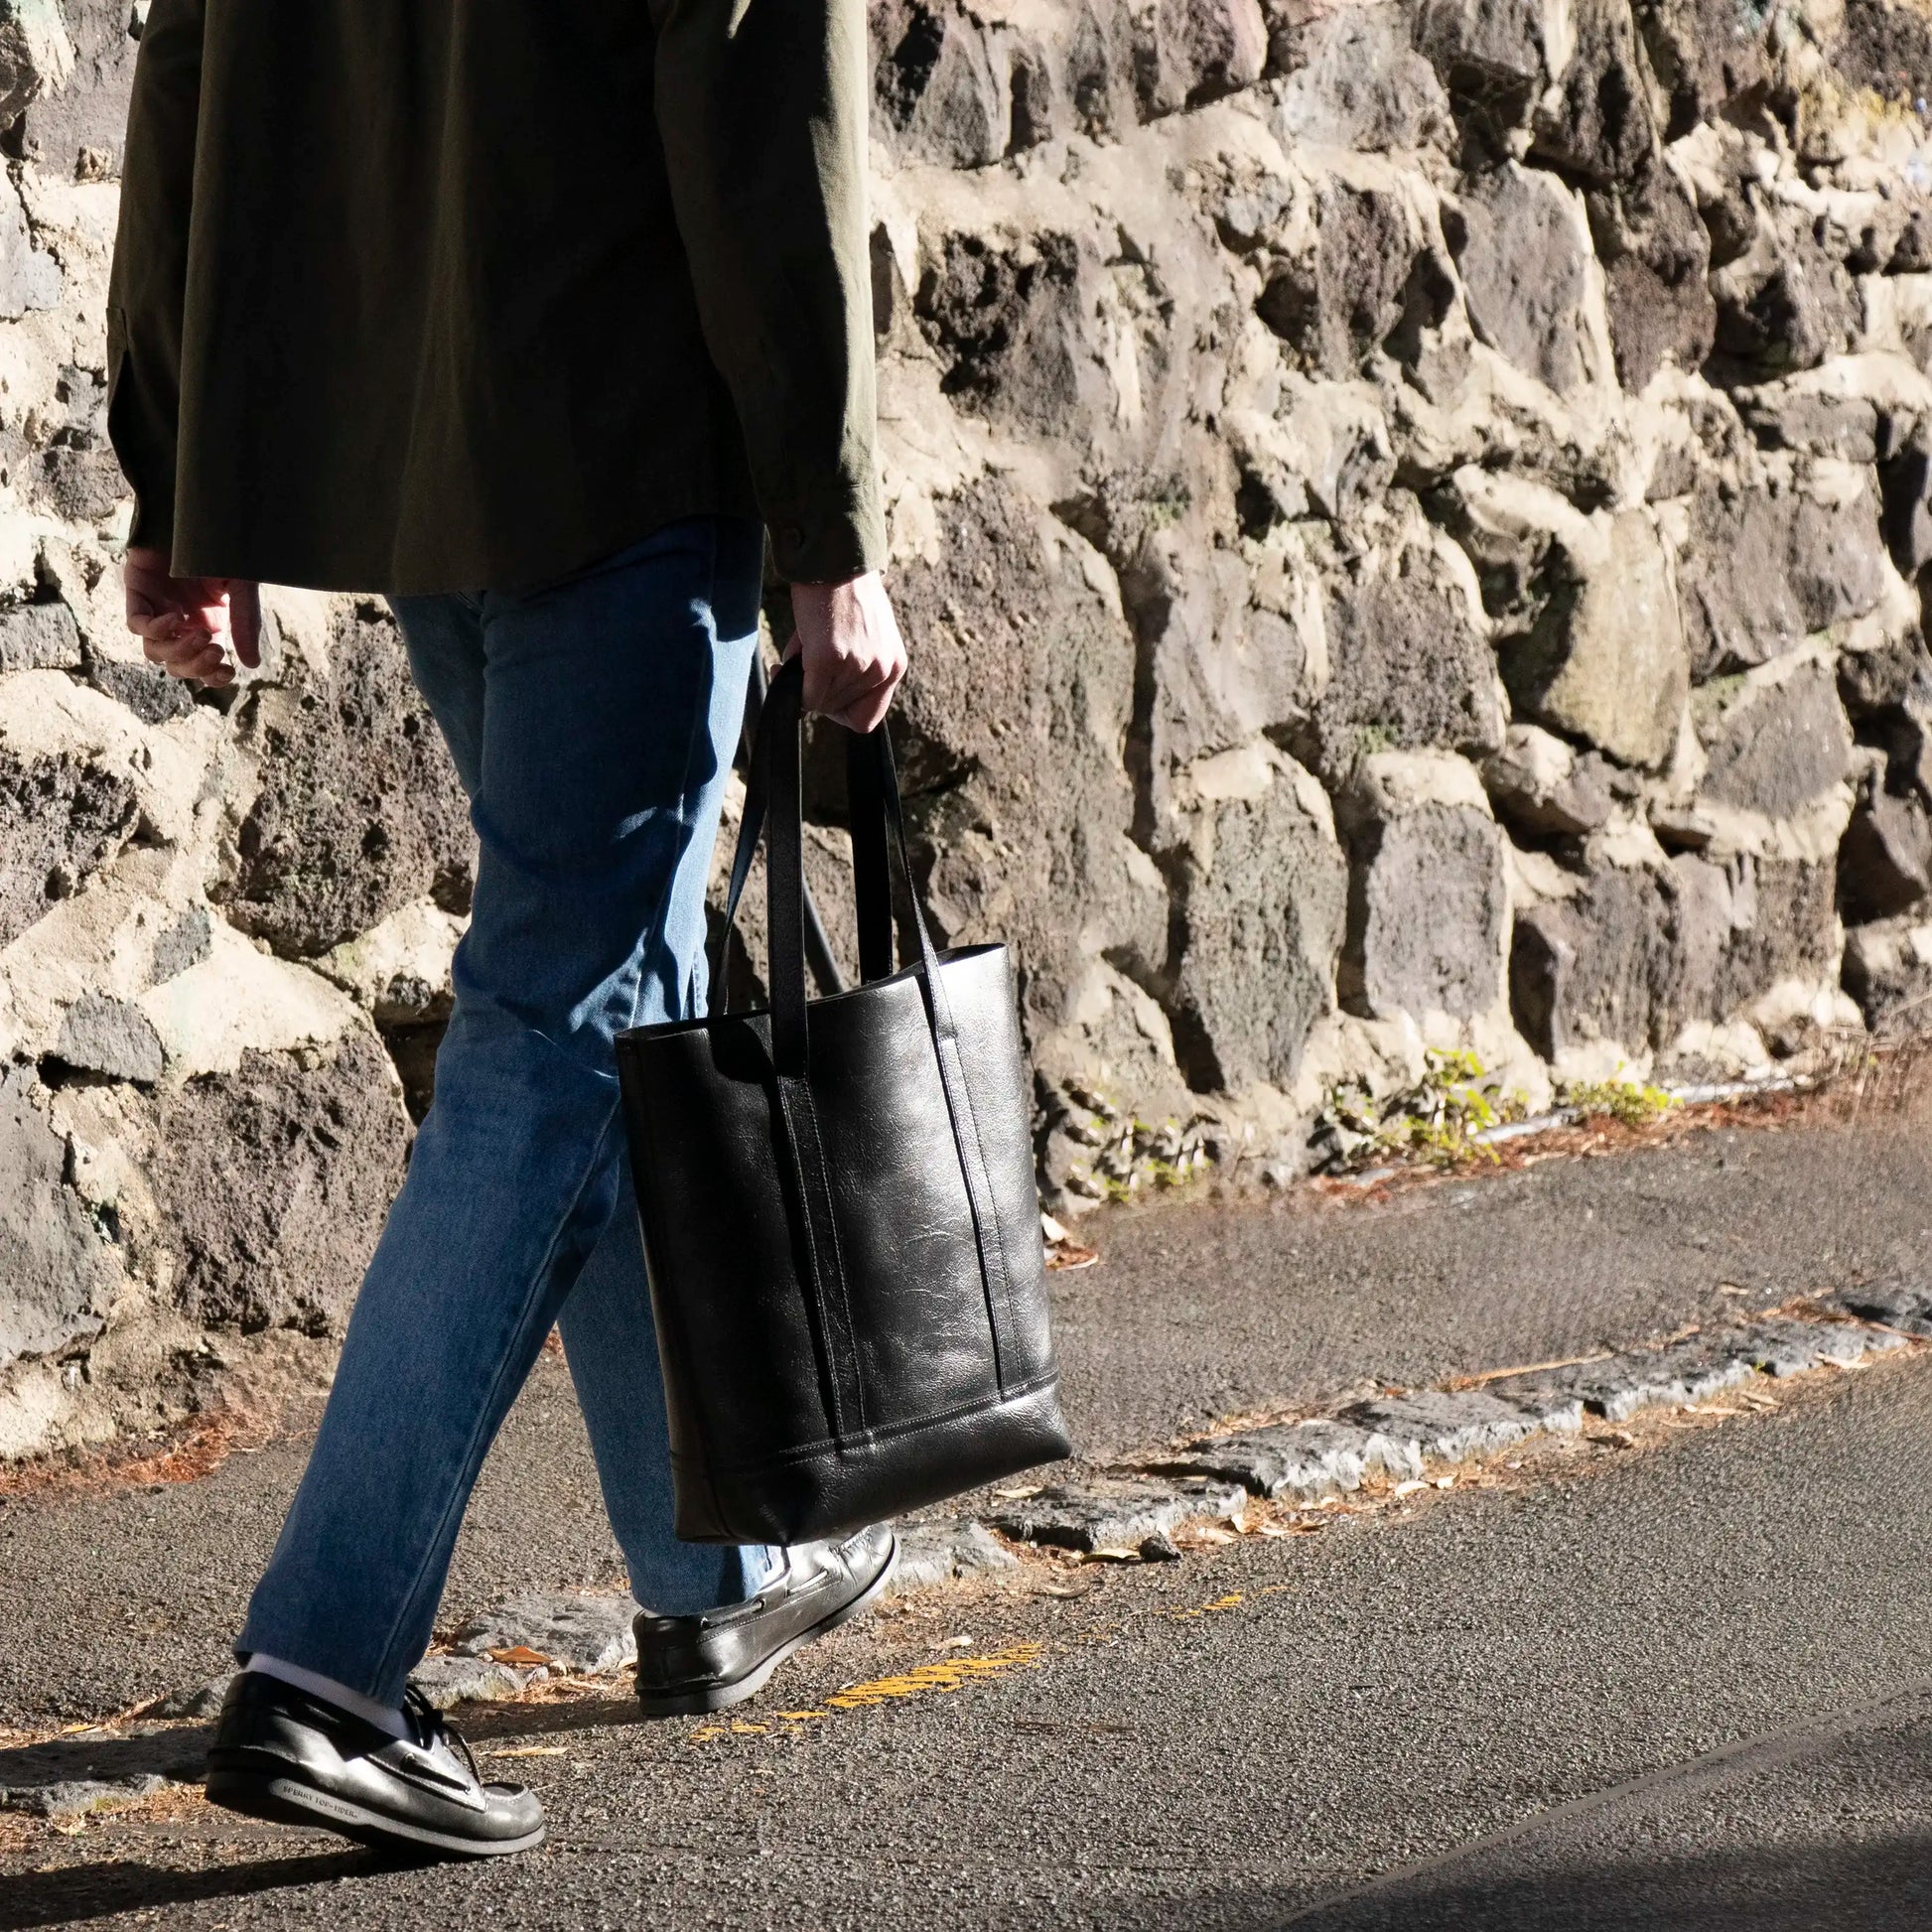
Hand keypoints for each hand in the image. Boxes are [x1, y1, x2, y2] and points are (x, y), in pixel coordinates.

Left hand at [123, 546, 260, 688]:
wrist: (198, 513)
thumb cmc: (223, 548)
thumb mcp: (242, 589)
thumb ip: (246, 624)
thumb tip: (251, 665)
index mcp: (206, 624)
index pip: (202, 665)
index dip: (211, 675)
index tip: (227, 672)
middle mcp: (180, 622)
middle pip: (177, 664)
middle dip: (196, 665)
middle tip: (216, 648)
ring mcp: (157, 608)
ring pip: (155, 650)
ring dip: (178, 651)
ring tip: (203, 634)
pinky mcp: (137, 591)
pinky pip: (137, 623)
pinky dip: (156, 628)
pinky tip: (178, 618)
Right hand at [786, 571, 905, 733]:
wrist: (834, 560)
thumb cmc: (845, 594)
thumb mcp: (868, 637)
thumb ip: (856, 670)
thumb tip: (817, 698)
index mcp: (894, 666)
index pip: (867, 717)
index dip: (841, 711)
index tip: (826, 694)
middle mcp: (881, 669)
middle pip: (839, 709)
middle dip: (817, 690)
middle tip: (807, 661)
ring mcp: (857, 665)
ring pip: (821, 703)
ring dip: (804, 680)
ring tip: (804, 647)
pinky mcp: (829, 659)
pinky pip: (807, 694)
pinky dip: (792, 684)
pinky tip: (787, 660)